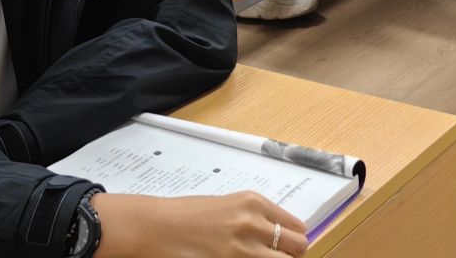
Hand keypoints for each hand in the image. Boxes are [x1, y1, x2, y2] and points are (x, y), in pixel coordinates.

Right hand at [96, 192, 308, 257]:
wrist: (158, 226)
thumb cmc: (188, 215)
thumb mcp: (229, 206)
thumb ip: (254, 217)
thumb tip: (277, 233)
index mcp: (254, 203)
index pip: (296, 227)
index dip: (294, 241)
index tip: (289, 248)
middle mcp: (253, 223)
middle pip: (298, 247)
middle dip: (292, 256)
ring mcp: (243, 248)